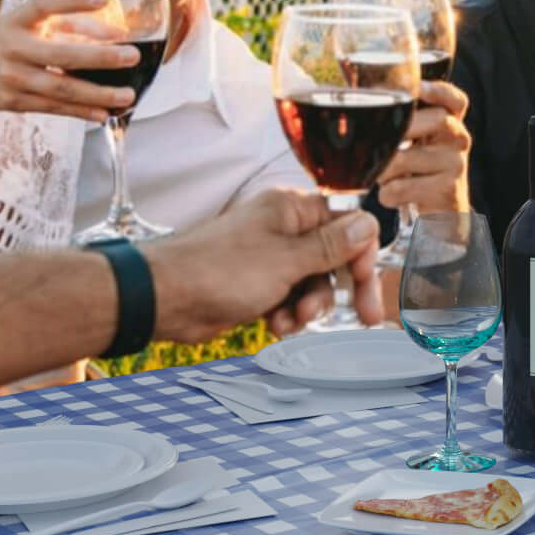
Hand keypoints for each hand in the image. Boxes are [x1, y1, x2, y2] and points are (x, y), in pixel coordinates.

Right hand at [0, 0, 139, 118]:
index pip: (45, 5)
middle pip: (60, 55)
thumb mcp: (22, 23)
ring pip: (60, 89)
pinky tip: (104, 113)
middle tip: (132, 56)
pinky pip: (53, 108)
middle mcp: (13, 48)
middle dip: (100, 57)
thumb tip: (113, 33)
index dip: (74, 0)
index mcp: (16, 20)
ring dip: (97, 94)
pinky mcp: (13, 102)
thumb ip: (62, 24)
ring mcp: (12, 78)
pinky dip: (80, 112)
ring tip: (127, 95)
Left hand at [144, 187, 382, 342]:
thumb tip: (368, 223)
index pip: (348, 224)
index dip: (362, 256)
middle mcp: (283, 230)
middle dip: (343, 289)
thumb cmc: (219, 270)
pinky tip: (275, 324)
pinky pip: (290, 299)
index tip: (367, 285)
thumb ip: (332, 245)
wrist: (166, 298)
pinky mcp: (257, 285)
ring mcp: (270, 258)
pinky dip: (289, 313)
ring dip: (311, 306)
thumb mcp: (287, 260)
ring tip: (291, 319)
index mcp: (292, 210)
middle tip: (365, 318)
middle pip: (335, 257)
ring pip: (314, 284)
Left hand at [373, 80, 470, 214]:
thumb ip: (397, 120)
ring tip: (380, 175)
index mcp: (449, 122)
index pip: (455, 100)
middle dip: (400, 130)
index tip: (419, 87)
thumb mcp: (414, 142)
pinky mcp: (447, 191)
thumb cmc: (416, 171)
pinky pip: (403, 188)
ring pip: (407, 158)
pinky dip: (388, 194)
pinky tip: (391, 195)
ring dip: (384, 170)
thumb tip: (351, 88)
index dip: (439, 90)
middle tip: (378, 142)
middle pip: (436, 120)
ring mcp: (455, 165)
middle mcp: (458, 139)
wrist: (440, 216)